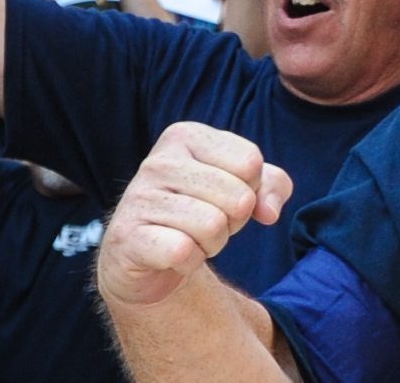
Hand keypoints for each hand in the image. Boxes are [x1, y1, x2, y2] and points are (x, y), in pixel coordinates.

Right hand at [97, 122, 292, 308]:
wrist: (150, 255)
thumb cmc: (203, 209)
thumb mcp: (245, 187)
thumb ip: (272, 186)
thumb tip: (269, 211)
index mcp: (186, 136)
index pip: (251, 162)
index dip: (250, 189)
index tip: (225, 196)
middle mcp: (158, 161)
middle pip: (238, 198)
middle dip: (234, 221)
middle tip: (208, 222)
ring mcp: (138, 197)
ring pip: (214, 227)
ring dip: (212, 243)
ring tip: (190, 237)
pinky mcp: (127, 236)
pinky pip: (183, 252)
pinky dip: (189, 262)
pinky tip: (172, 256)